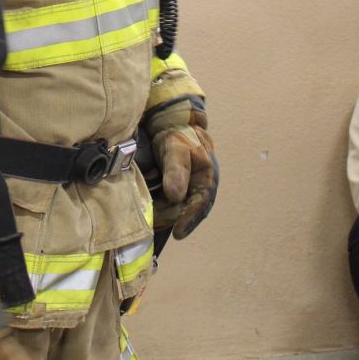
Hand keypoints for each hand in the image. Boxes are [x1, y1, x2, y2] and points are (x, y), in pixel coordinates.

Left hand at [152, 125, 219, 239]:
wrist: (172, 125)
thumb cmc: (177, 136)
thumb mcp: (176, 149)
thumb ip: (176, 170)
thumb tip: (176, 196)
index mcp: (207, 177)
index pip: (200, 204)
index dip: (189, 219)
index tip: (178, 233)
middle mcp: (202, 187)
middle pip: (189, 211)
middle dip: (172, 219)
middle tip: (155, 224)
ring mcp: (192, 189)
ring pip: (181, 210)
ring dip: (167, 216)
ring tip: (151, 220)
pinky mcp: (181, 189)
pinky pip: (173, 205)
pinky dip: (163, 210)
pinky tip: (152, 212)